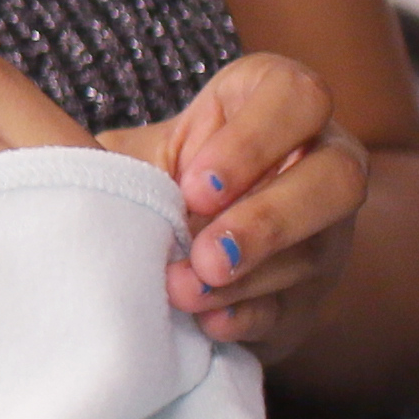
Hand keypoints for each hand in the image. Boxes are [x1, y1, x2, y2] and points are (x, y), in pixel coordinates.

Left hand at [121, 51, 370, 355]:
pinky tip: (207, 321)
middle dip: (269, 221)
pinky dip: (247, 316)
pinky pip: (294, 306)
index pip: (300, 98)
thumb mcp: (143, 153)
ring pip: (316, 251)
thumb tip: (80, 173)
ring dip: (248, 277)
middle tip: (204, 254)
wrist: (176, 247)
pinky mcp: (307, 295)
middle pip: (339, 178)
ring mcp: (323, 234)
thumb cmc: (159, 179)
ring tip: (183, 291)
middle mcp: (319, 162)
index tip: (194, 186)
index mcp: (276, 104)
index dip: (253, 143)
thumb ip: (127, 159)